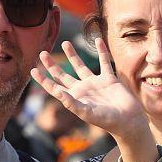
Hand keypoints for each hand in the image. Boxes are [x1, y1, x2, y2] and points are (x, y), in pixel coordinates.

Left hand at [31, 39, 153, 161]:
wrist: (128, 121)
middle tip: (42, 53)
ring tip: (66, 43)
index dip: (44, 80)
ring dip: (73, 55)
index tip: (33, 70)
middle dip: (52, 65)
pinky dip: (102, 51)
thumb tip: (58, 93)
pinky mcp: (109, 79)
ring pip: (81, 66)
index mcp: (75, 98)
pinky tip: (97, 40)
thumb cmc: (107, 120)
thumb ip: (72, 103)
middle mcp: (83, 89)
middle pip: (64, 75)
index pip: (55, 88)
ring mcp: (96, 83)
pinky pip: (104, 62)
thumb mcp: (87, 113)